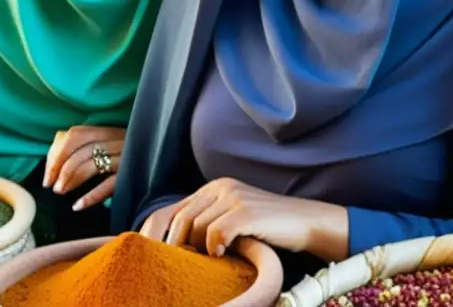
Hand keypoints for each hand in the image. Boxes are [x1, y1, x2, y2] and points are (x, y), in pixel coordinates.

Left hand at [42, 126, 124, 210]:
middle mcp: (117, 139)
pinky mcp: (132, 175)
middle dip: (61, 169)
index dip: (57, 153)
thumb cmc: (127, 157)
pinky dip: (91, 196)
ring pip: (93, 165)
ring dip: (72, 181)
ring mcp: (126, 157)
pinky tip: (77, 206)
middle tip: (52, 187)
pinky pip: (109, 185)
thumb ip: (84, 144)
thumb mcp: (107, 143)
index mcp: (108, 129)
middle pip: (81, 150)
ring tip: (61, 193)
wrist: (161, 160)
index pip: (76, 134)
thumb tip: (54, 154)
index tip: (47, 174)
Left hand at [140, 178, 347, 260]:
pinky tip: (225, 254)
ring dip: (201, 249)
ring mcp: (234, 197)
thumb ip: (207, 225)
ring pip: (197, 228)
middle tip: (181, 265)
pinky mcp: (247, 211)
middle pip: (180, 220)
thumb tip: (175, 247)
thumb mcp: (233, 220)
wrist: (306, 222)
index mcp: (213, 188)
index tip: (145, 254)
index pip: (169, 209)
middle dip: (176, 246)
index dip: (152, 232)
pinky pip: (217, 233)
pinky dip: (216, 247)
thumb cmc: (268, 228)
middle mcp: (221, 187)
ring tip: (214, 259)